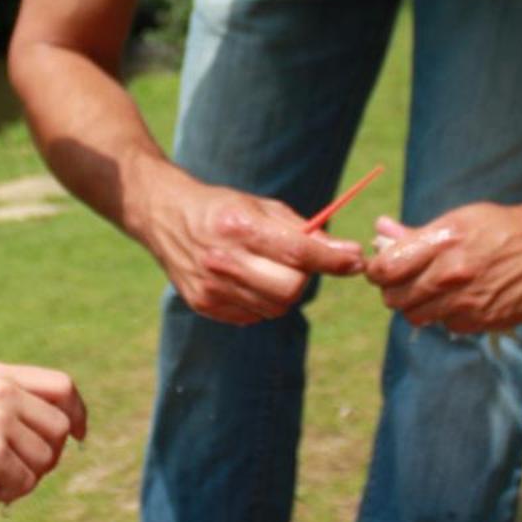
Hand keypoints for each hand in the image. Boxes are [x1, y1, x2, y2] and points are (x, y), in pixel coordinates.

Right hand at [0, 362, 87, 503]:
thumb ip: (4, 403)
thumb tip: (57, 432)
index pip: (62, 385)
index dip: (78, 412)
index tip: (78, 436)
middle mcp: (2, 389)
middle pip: (61, 426)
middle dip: (51, 455)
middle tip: (24, 473)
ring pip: (47, 457)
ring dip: (30, 478)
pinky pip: (26, 480)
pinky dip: (13, 492)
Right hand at [140, 179, 363, 324]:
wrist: (164, 216)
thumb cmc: (222, 208)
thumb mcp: (261, 206)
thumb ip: (302, 230)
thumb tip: (346, 254)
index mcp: (239, 226)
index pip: (298, 252)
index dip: (333, 259)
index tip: (356, 260)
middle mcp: (224, 259)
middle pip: (290, 288)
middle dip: (305, 277)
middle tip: (299, 263)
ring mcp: (211, 287)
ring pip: (275, 307)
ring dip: (283, 291)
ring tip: (268, 268)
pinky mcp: (203, 305)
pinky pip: (253, 316)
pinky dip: (261, 302)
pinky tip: (248, 280)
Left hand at [364, 199, 521, 332]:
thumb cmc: (504, 228)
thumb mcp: (461, 219)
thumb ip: (418, 233)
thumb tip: (380, 230)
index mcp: (444, 242)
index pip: (386, 269)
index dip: (376, 270)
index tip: (380, 268)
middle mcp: (453, 275)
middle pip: (395, 298)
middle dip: (393, 289)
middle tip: (403, 279)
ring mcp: (468, 302)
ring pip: (416, 316)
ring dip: (416, 305)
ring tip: (431, 288)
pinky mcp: (482, 322)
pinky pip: (445, 325)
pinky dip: (445, 315)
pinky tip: (461, 298)